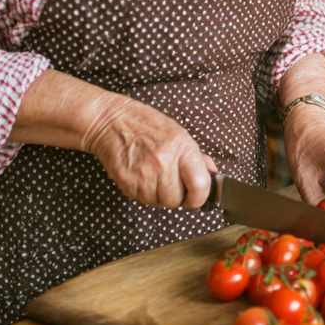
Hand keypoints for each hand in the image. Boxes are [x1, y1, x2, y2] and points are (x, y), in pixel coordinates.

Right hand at [81, 93, 216, 208]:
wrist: (111, 120)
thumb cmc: (146, 124)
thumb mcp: (179, 133)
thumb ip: (197, 157)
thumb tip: (213, 174)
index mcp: (182, 147)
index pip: (200, 185)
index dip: (200, 197)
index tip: (196, 198)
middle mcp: (163, 161)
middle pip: (176, 200)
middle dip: (176, 196)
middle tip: (170, 182)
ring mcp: (143, 172)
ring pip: (158, 203)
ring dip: (157, 195)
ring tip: (153, 175)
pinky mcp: (126, 181)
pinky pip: (140, 200)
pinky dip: (142, 193)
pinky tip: (140, 176)